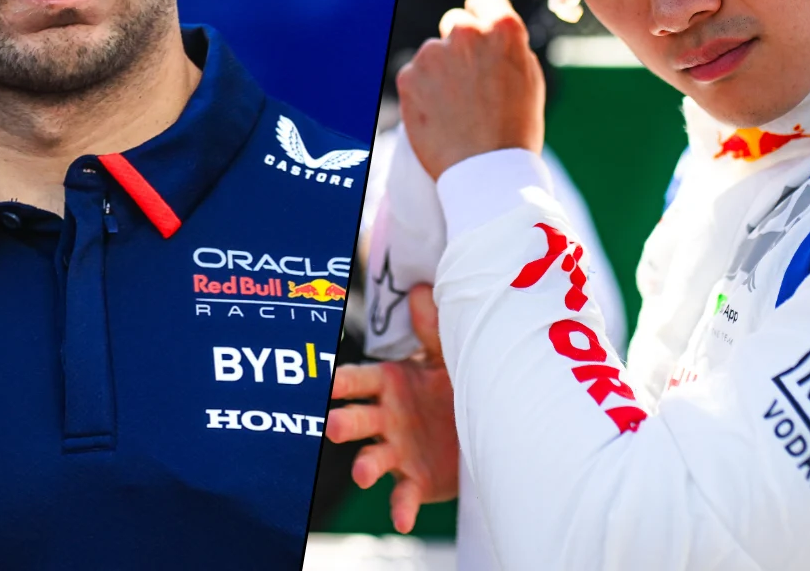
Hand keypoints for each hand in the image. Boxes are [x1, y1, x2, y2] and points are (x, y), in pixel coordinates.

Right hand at [326, 285, 458, 532]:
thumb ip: (432, 328)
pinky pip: (404, 496)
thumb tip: (421, 289)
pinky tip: (401, 519)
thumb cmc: (453, 386)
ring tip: (363, 472)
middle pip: (357, 419)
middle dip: (344, 422)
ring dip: (365, 465)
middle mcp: (386, 419)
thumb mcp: (447, 356)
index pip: (359, 380)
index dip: (343, 382)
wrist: (482, 429)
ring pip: (373, 458)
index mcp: (390, 385)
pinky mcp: (416, 481)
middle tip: (333, 425)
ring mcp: (398, 451)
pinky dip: (400, 507)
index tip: (326, 382)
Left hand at [396, 0, 545, 179]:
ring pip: (433, 52)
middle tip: (469, 80)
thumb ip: (507, 47)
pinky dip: (422, 90)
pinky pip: (415, 75)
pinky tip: (439, 114)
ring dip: (440, 70)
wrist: (486, 170)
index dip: (482, 13)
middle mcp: (465, 34)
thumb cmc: (514, 129)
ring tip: (456, 106)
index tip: (478, 25)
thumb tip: (491, 32)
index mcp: (502, 30)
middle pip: (455, 22)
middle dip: (459, 45)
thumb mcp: (528, 78)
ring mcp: (433, 54)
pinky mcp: (408, 76)